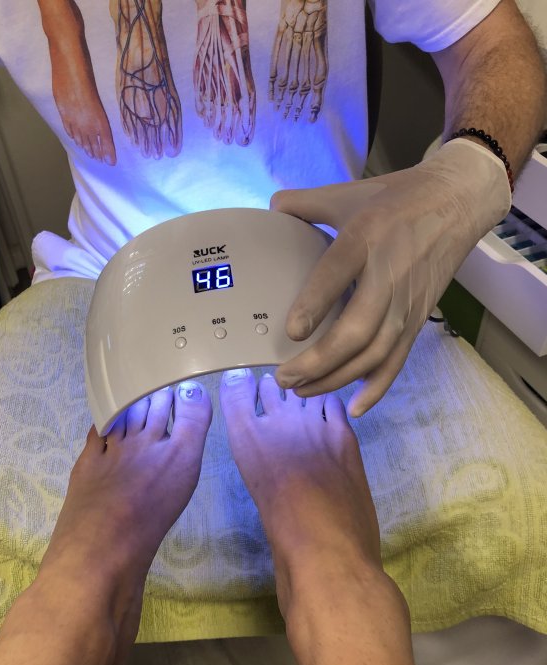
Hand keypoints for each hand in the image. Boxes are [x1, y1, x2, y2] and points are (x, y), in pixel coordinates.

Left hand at [271, 139, 510, 415]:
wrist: (458, 201)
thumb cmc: (398, 197)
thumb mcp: (349, 193)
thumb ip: (306, 203)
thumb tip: (271, 209)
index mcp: (364, 238)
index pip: (337, 274)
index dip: (315, 305)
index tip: (291, 331)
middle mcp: (387, 276)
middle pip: (356, 331)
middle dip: (318, 362)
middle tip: (284, 376)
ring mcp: (405, 303)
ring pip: (374, 354)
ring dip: (337, 379)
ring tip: (302, 390)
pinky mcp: (417, 319)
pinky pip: (398, 360)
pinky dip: (378, 387)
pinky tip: (355, 407)